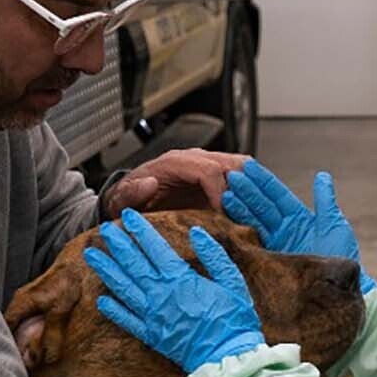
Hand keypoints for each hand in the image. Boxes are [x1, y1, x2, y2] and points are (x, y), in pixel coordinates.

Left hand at [84, 208, 266, 373]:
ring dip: (106, 270)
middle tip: (103, 229)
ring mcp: (153, 316)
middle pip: (133, 264)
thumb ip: (214, 255)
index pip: (154, 247)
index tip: (128, 216)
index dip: (139, 230)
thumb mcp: (233, 282)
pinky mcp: (151, 335)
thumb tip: (196, 232)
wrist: (227, 358)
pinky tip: (101, 299)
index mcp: (181, 279)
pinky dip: (113, 309)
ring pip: (123, 288)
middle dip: (117, 244)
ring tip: (91, 255)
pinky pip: (126, 320)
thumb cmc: (235, 320)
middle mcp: (161, 294)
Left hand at [102, 149, 248, 218]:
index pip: (208, 170)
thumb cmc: (129, 201)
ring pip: (242, 168)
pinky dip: (250, 194)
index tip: (225, 216)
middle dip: (243, 190)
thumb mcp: (122, 200)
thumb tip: (149, 183)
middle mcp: (195, 159)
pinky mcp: (216, 177)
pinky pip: (241, 179)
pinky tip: (252, 214)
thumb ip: (131, 192)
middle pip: (232, 163)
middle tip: (247, 217)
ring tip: (254, 216)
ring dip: (252, 190)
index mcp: (174, 162)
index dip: (220, 192)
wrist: (131, 199)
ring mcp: (208, 166)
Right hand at [223, 160, 375, 293]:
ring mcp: (276, 245)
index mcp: (300, 219)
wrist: (338, 292)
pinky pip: (251, 243)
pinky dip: (240, 231)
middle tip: (231, 178)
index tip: (248, 166)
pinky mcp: (269, 261)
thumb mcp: (334, 226)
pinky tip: (227, 219)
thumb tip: (322, 176)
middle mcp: (285, 230)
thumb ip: (325, 201)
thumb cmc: (341, 259)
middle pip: (262, 206)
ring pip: (254, 222)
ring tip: (226, 195)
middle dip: (247, 191)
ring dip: (240, 208)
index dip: (264, 181)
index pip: (278, 195)